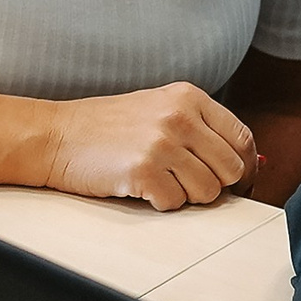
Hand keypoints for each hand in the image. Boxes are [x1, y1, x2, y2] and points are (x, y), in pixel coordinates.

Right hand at [40, 82, 254, 210]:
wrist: (54, 135)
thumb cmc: (104, 127)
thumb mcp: (157, 108)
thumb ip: (198, 128)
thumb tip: (242, 164)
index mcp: (188, 97)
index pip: (242, 137)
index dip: (246, 166)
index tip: (238, 183)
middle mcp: (179, 116)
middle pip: (231, 169)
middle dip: (214, 184)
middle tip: (187, 185)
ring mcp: (162, 143)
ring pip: (208, 192)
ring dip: (185, 195)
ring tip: (157, 180)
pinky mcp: (144, 171)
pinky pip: (175, 203)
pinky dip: (159, 203)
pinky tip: (138, 186)